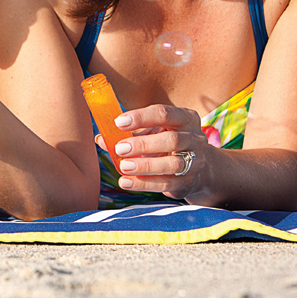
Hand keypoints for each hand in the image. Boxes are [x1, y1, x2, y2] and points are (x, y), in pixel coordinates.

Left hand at [95, 104, 210, 200]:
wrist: (196, 169)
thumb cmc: (166, 143)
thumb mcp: (152, 133)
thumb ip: (128, 133)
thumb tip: (100, 138)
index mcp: (185, 118)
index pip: (164, 113)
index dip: (141, 117)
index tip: (118, 122)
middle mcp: (195, 139)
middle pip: (172, 140)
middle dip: (143, 144)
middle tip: (120, 148)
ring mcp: (196, 162)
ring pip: (173, 164)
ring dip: (145, 165)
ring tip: (123, 166)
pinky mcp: (188, 182)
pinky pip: (167, 184)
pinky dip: (144, 184)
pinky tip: (126, 182)